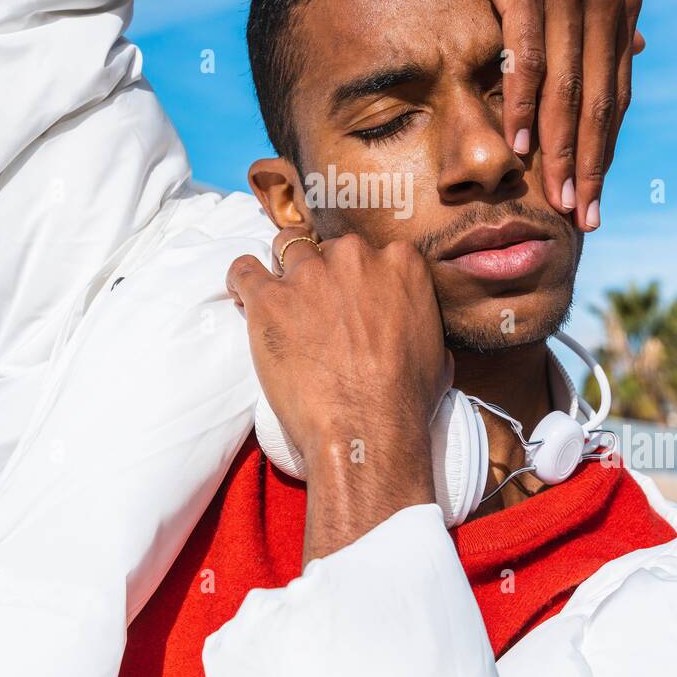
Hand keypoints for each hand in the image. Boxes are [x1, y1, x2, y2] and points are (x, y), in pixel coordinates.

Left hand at [226, 228, 452, 564]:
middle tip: (317, 310)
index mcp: (399, 261)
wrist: (367, 428)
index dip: (354, 274)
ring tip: (280, 302)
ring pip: (286, 248)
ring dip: (283, 272)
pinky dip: (241, 281)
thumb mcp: (435, 351)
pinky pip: (244, 271)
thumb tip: (412, 329)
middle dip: (321, 275)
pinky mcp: (270, 298)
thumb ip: (418, 321)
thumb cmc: (404, 400)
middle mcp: (354, 256)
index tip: (348, 297)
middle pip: (327, 248)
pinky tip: (244, 297)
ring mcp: (309, 273)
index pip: (368, 250)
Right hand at [446, 0, 644, 230]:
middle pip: (598, 101)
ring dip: (559, 151)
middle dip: (591, 166)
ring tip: (557, 199)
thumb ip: (604, 11)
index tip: (598, 194)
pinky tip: (516, 145)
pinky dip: (522, 105)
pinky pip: (528, 56)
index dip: (606, 149)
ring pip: (567, 88)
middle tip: (585, 218)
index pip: (616, 92)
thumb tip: (635, 55)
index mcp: (620, 0)